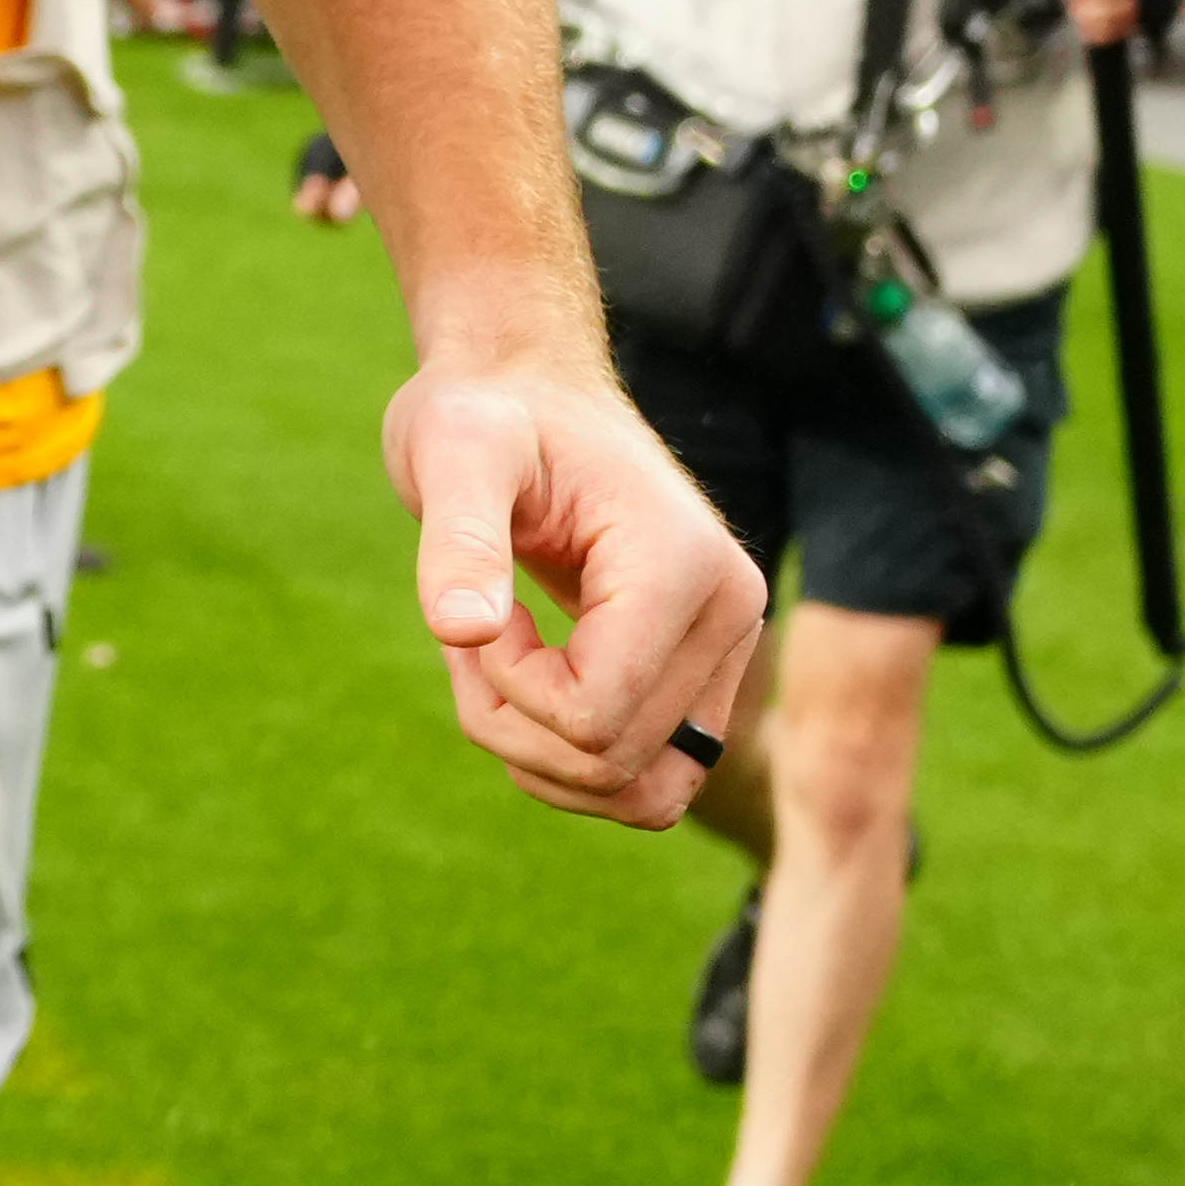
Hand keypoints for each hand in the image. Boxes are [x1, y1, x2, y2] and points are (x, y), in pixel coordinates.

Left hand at [385, 356, 755, 829]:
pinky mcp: (702, 674)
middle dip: (514, 726)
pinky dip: (571, 763)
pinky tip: (524, 684)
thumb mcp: (454, 454)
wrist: (527, 392)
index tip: (475, 617)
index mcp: (683, 564)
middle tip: (472, 636)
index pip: (595, 716)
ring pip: (644, 793)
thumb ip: (459, 539)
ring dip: (544, 760)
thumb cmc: (488, 414)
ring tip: (496, 663)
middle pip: (615, 764)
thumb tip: (459, 631)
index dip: (508, 691)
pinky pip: (650, 780)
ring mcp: (726, 648)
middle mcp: (730, 613)